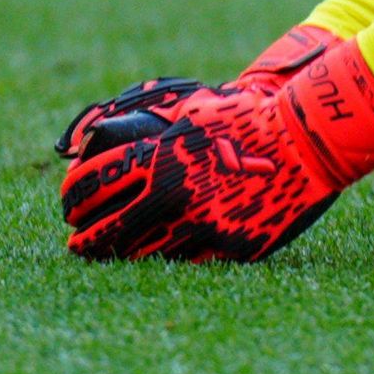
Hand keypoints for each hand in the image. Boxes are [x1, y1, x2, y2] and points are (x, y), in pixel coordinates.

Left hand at [62, 35, 373, 261]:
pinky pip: (187, 262)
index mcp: (160, 158)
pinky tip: (154, 263)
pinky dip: (166, 262)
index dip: (73, 199)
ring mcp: (200, 226)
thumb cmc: (249, 118)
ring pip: (143, 254)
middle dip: (85, 240)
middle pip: (110, 230)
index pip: (95, 185)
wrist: (305, 140)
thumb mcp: (195, 109)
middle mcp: (173, 196)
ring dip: (119, 258)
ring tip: (106, 261)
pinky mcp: (228, 247)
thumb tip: (112, 130)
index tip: (68, 207)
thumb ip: (156, 123)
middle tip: (76, 245)